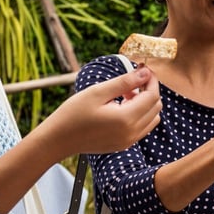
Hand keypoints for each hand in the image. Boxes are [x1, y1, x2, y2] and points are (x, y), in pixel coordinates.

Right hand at [36, 66, 162, 156]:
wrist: (58, 140)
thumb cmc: (73, 113)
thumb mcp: (98, 92)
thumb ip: (125, 82)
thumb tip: (145, 72)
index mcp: (126, 119)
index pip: (152, 96)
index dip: (151, 80)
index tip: (143, 69)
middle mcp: (132, 133)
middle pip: (156, 107)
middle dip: (148, 91)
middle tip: (130, 81)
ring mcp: (129, 141)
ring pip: (152, 118)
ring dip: (145, 103)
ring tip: (124, 95)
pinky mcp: (124, 145)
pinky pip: (143, 127)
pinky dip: (140, 115)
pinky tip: (121, 107)